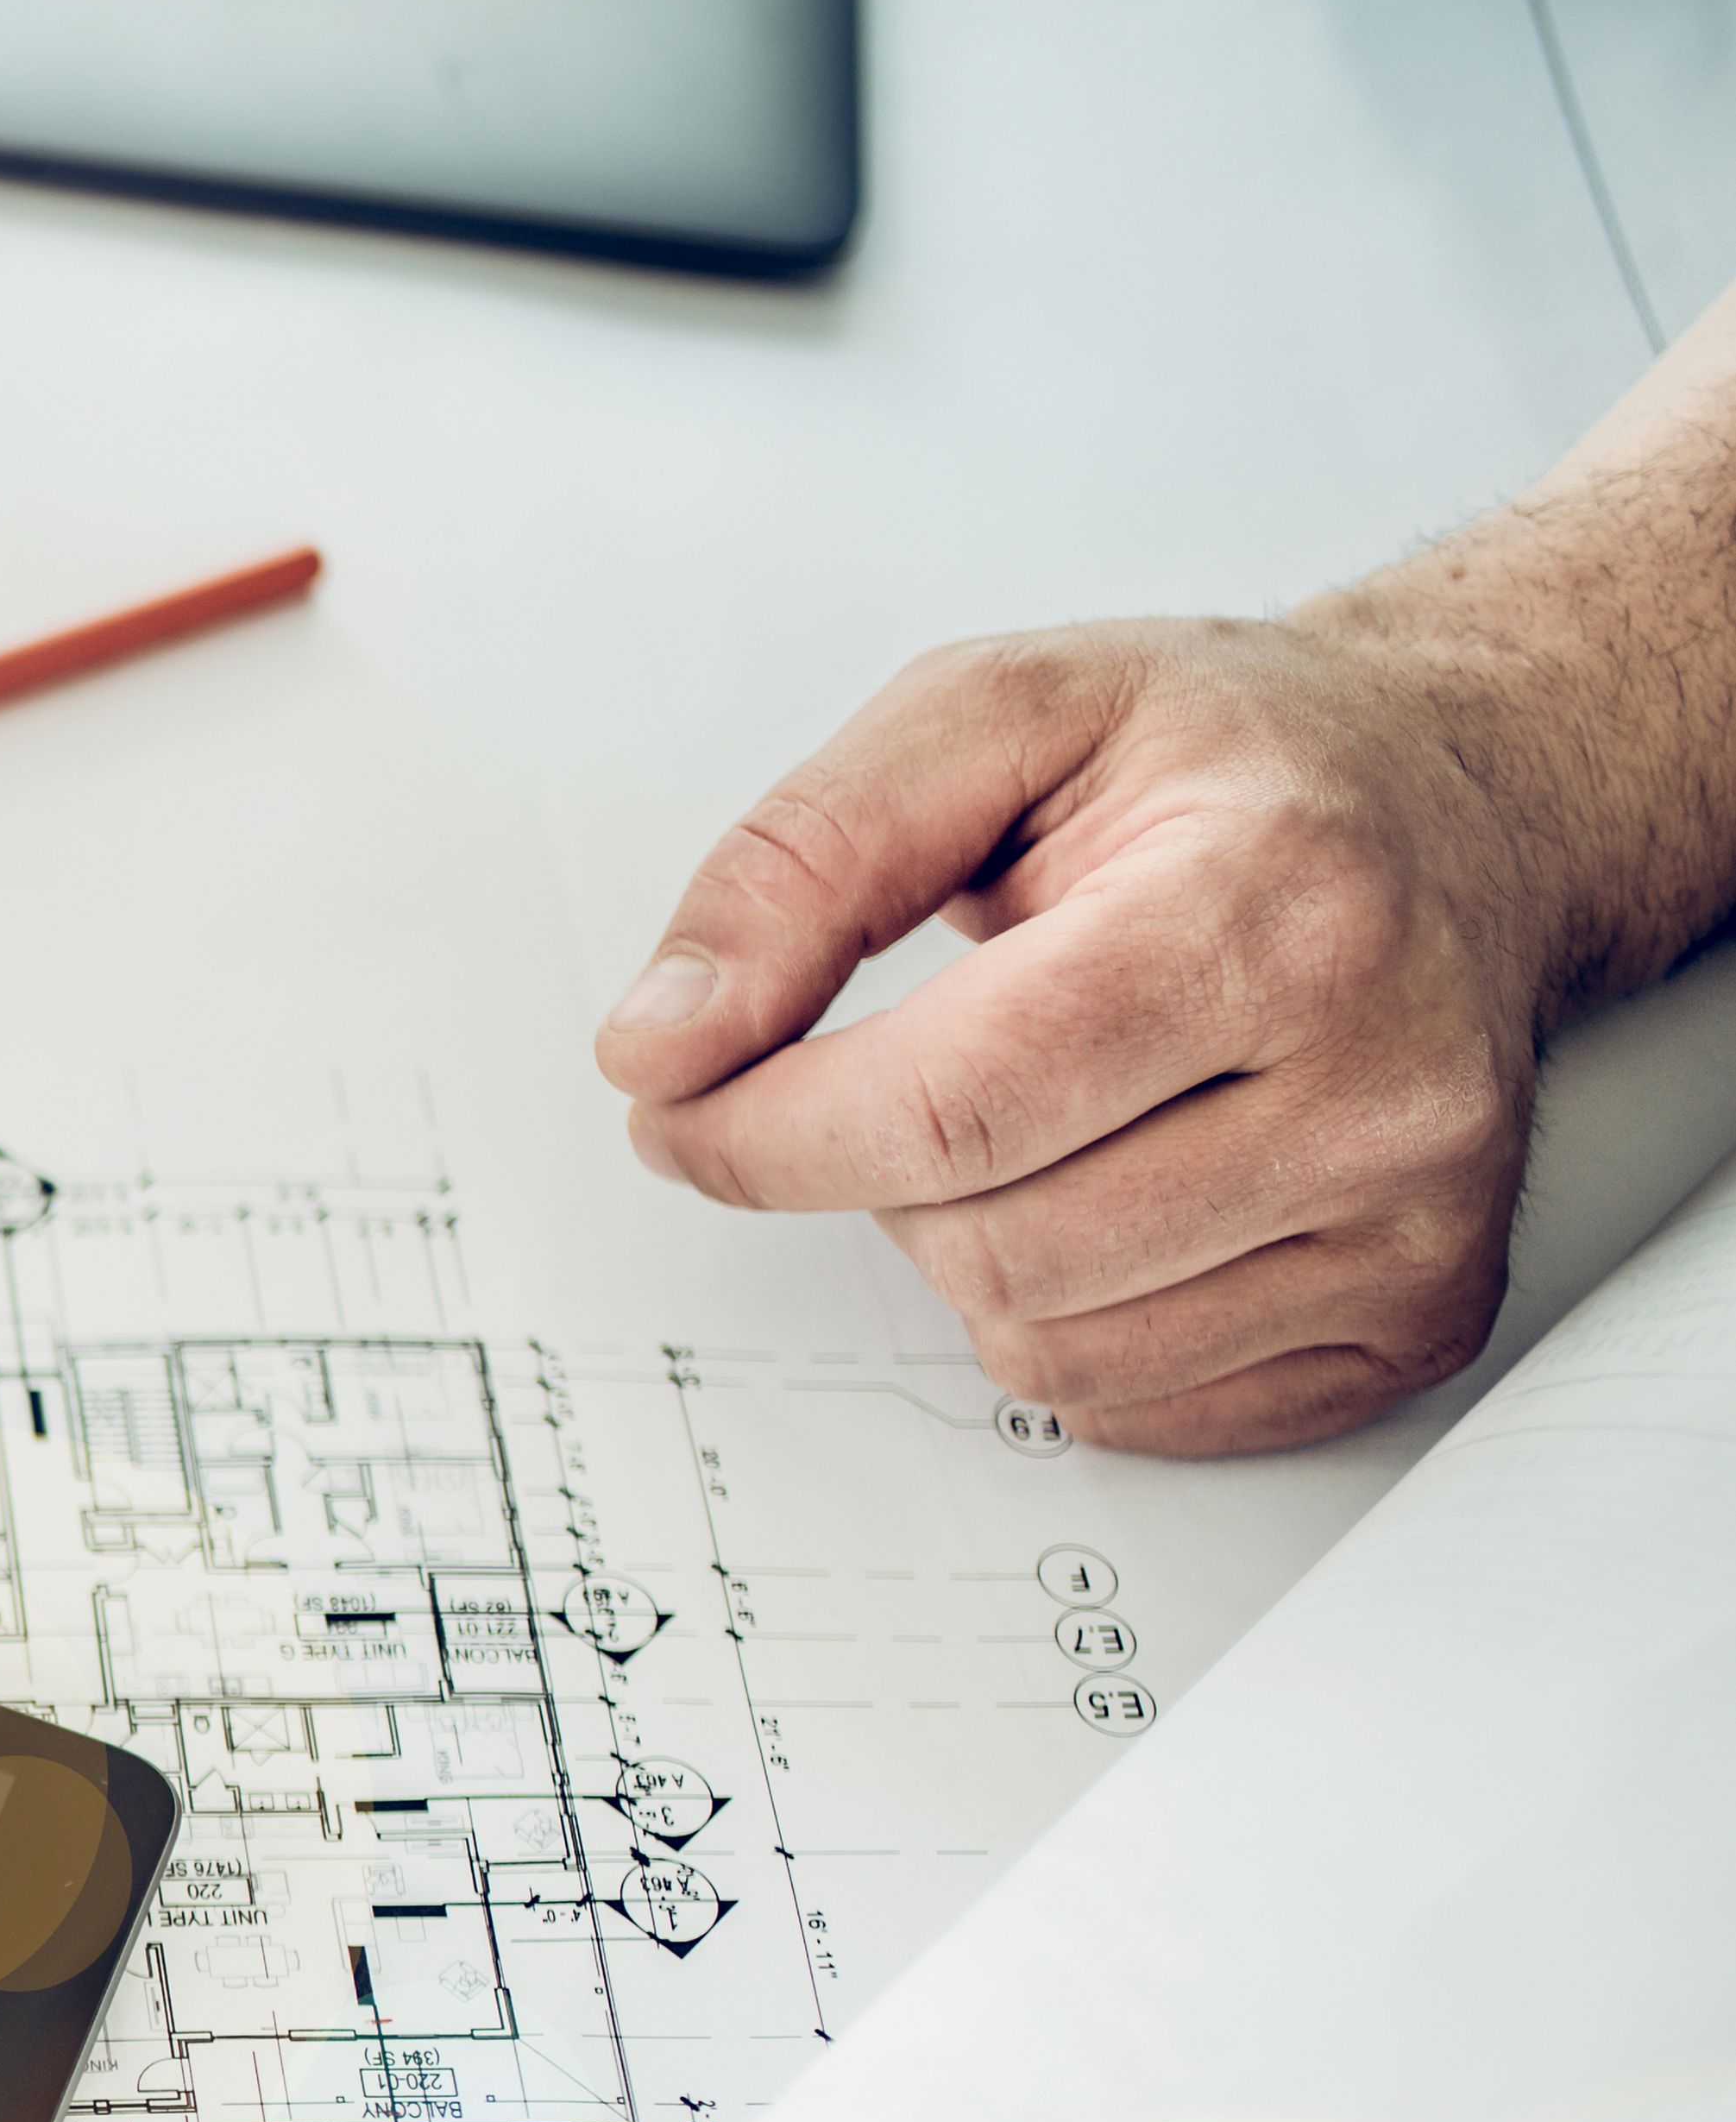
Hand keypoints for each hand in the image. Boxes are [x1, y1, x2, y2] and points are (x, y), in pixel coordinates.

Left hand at [592, 619, 1556, 1456]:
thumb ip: (797, 863)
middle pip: (989, 1247)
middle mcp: (1384, 1080)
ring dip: (967, 1250)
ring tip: (1041, 1108)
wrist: (1460, 804)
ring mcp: (1418, 1221)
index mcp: (1279, 905)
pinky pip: (1131, 1408)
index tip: (684, 1105)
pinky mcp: (1417, 1321)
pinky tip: (1123, 1182)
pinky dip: (1065, 1317)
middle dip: (877, 1177)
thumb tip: (661, 1044)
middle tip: (910, 1067)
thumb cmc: (1229, 762)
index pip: (953, 1108)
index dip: (763, 1134)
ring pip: (1045, 1350)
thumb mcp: (994, 713)